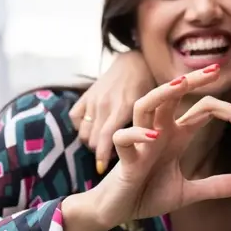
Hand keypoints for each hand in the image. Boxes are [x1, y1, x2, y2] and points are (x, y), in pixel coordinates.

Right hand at [69, 51, 155, 174]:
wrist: (136, 61)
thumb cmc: (150, 87)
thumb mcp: (155, 106)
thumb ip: (149, 125)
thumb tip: (152, 145)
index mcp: (123, 107)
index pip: (105, 137)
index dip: (102, 156)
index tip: (101, 169)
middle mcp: (105, 104)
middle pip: (92, 140)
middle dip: (100, 152)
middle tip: (111, 158)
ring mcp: (93, 99)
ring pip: (84, 132)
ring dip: (92, 142)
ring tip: (105, 145)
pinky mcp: (86, 95)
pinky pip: (75, 118)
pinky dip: (82, 127)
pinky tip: (93, 129)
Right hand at [92, 68, 230, 226]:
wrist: (118, 212)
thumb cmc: (147, 195)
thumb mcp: (188, 193)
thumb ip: (217, 186)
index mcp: (175, 135)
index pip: (203, 110)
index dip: (228, 112)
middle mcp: (158, 131)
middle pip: (173, 94)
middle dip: (193, 80)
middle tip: (215, 69)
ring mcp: (139, 142)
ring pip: (145, 105)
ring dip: (161, 94)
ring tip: (180, 85)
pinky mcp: (124, 159)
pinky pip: (124, 138)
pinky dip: (135, 133)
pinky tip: (152, 135)